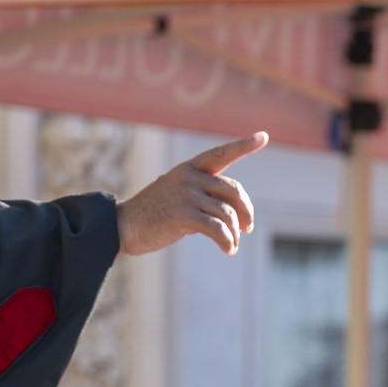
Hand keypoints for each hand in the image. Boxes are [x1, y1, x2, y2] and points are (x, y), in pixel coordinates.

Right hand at [116, 132, 268, 256]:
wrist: (124, 225)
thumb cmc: (156, 213)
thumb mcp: (179, 194)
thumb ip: (205, 194)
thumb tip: (237, 214)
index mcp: (190, 168)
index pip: (221, 154)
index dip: (243, 146)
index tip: (263, 136)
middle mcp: (189, 177)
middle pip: (233, 191)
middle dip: (246, 211)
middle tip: (247, 228)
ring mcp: (185, 194)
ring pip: (227, 213)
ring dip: (235, 233)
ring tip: (232, 244)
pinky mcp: (182, 215)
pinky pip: (217, 229)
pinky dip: (227, 241)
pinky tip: (228, 249)